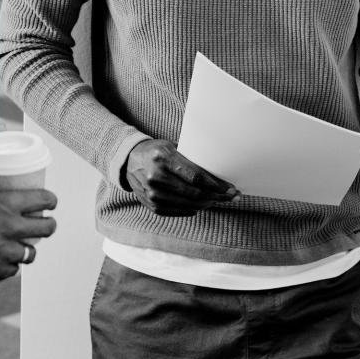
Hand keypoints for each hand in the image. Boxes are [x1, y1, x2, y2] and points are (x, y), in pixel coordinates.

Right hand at [0, 185, 57, 282]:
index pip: (43, 199)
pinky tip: (0, 260)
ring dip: (27, 249)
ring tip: (20, 247)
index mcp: (5, 204)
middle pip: (47, 229)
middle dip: (49, 225)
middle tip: (45, 225)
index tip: (51, 202)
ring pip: (30, 254)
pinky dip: (7, 265)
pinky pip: (11, 269)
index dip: (51, 200)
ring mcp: (6, 253)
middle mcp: (11, 228)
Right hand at [124, 139, 239, 215]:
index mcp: (163, 159)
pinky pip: (177, 211)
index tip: (231, 188)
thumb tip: (220, 173)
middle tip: (231, 197)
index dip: (216, 185)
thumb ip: (191, 159)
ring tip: (218, 200)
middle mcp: (156, 177)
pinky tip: (201, 206)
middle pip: (194, 193)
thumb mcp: (172, 147)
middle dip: (217, 196)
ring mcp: (152, 193)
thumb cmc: (157, 152)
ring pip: (188, 205)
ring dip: (207, 204)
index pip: (196, 177)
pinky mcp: (150, 204)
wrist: (129, 160)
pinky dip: (192, 210)